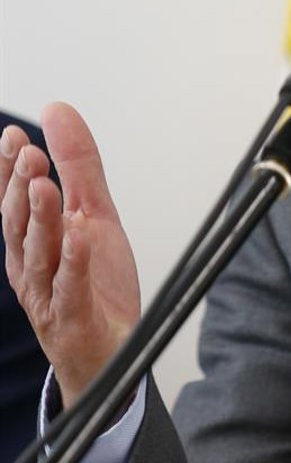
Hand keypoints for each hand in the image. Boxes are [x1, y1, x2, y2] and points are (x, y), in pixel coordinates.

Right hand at [0, 103, 140, 407]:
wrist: (108, 352)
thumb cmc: (94, 286)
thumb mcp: (93, 215)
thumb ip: (78, 167)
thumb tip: (56, 110)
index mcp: (30, 241)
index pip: (11, 199)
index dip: (8, 169)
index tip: (13, 136)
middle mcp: (31, 266)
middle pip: (19, 223)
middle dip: (20, 186)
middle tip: (29, 153)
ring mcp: (48, 293)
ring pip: (39, 253)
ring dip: (40, 218)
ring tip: (45, 186)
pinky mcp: (72, 317)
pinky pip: (71, 287)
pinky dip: (74, 262)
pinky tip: (79, 237)